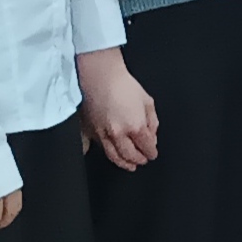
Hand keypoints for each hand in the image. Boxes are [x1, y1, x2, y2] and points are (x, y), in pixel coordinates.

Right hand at [77, 46, 160, 168]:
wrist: (99, 76)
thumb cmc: (123, 85)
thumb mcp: (147, 101)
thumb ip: (152, 121)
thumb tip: (152, 135)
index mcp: (134, 127)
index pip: (146, 147)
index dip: (151, 152)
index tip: (153, 154)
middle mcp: (118, 134)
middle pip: (130, 155)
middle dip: (139, 160)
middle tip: (143, 161)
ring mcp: (101, 134)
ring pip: (113, 156)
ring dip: (123, 163)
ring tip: (130, 165)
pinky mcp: (89, 131)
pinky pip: (97, 148)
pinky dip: (105, 154)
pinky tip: (110, 156)